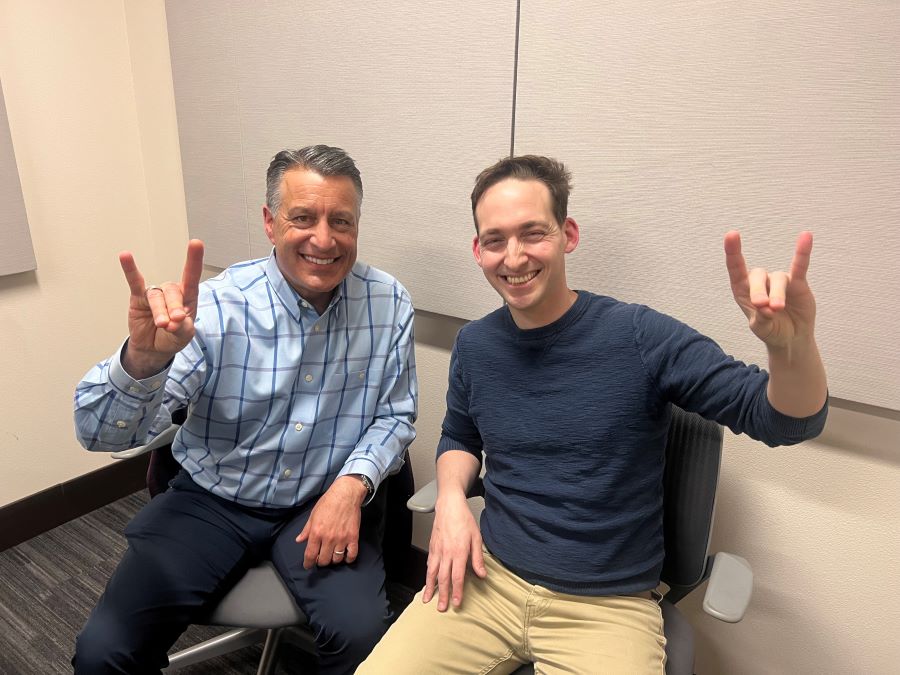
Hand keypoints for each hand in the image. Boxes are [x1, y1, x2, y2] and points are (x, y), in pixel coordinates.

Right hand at [119, 240, 203, 377]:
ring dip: (160, 311)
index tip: (196, 243)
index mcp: (188, 299)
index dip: (194, 261)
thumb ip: (183, 328)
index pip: (192, 278)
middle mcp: (172, 293)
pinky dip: (130, 269)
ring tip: (162, 325)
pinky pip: (134, 282)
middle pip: (174, 292)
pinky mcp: (138, 298)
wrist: (154, 349)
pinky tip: (125, 256)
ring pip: (157, 296)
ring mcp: (155, 295)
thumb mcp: (183, 337)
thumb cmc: (172, 338)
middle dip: (174, 308)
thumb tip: (175, 321)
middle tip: (174, 322)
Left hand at [296, 476, 366, 568]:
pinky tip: (345, 555)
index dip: (308, 563)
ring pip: (336, 559)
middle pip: (324, 560)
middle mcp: (328, 538)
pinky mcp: (353, 537)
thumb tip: (299, 540)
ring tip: (332, 555)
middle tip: (321, 557)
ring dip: (333, 560)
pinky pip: (352, 555)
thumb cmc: (328, 502)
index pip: (310, 555)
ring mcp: (342, 539)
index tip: (308, 565)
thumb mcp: (313, 515)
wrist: (345, 494)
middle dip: (320, 561)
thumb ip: (306, 530)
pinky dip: (348, 559)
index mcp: (316, 533)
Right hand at [423, 493, 486, 611]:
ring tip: (428, 600)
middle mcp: (446, 553)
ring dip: (430, 588)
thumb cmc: (464, 520)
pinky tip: (427, 582)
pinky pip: (429, 564)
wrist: (449, 506)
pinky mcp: (432, 547)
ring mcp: (437, 551)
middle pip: (443, 578)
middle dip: (443, 595)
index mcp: (459, 552)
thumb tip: (482, 574)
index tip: (457, 603)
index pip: (457, 577)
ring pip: (432, 573)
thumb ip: (478, 558)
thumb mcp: (476, 537)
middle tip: (442, 608)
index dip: (457, 591)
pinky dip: (427, 575)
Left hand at [724, 231, 816, 349]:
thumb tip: (765, 309)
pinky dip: (802, 252)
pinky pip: (800, 265)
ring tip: (777, 309)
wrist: (792, 338)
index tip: (731, 235)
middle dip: (758, 291)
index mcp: (744, 291)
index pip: (736, 269)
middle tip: (762, 306)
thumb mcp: (762, 329)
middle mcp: (760, 282)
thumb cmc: (771, 331)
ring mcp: (779, 281)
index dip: (733, 252)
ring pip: (777, 279)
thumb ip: (761, 320)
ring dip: (777, 294)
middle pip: (757, 276)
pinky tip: (805, 237)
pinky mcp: (798, 283)